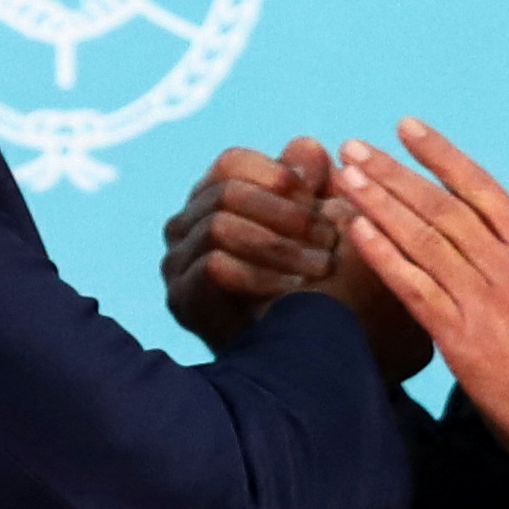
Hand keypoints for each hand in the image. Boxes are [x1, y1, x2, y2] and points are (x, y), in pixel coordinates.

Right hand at [161, 135, 432, 380]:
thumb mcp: (323, 226)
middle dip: (285, 213)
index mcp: (214, 198)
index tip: (318, 195)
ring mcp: (176, 263)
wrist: (303, 360)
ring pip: (220, 225)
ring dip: (280, 244)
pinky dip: (260, 275)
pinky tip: (295, 293)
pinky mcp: (181, 299)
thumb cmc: (317, 284)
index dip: (277, 174)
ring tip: (323, 266)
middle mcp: (186, 226)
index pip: (232, 163)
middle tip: (332, 237)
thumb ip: (314, 185)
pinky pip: (213, 267)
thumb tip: (308, 148)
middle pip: (226, 191)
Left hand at [335, 121, 508, 472]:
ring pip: (421, 240)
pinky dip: (384, 258)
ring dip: (379, 206)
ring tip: (345, 179)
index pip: (481, 188)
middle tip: (354, 147)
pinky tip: (357, 233)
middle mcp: (504, 267)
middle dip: (393, 173)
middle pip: (440, 207)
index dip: (441, 154)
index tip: (406, 127)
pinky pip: (414, 289)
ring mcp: (480, 301)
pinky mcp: (459, 338)